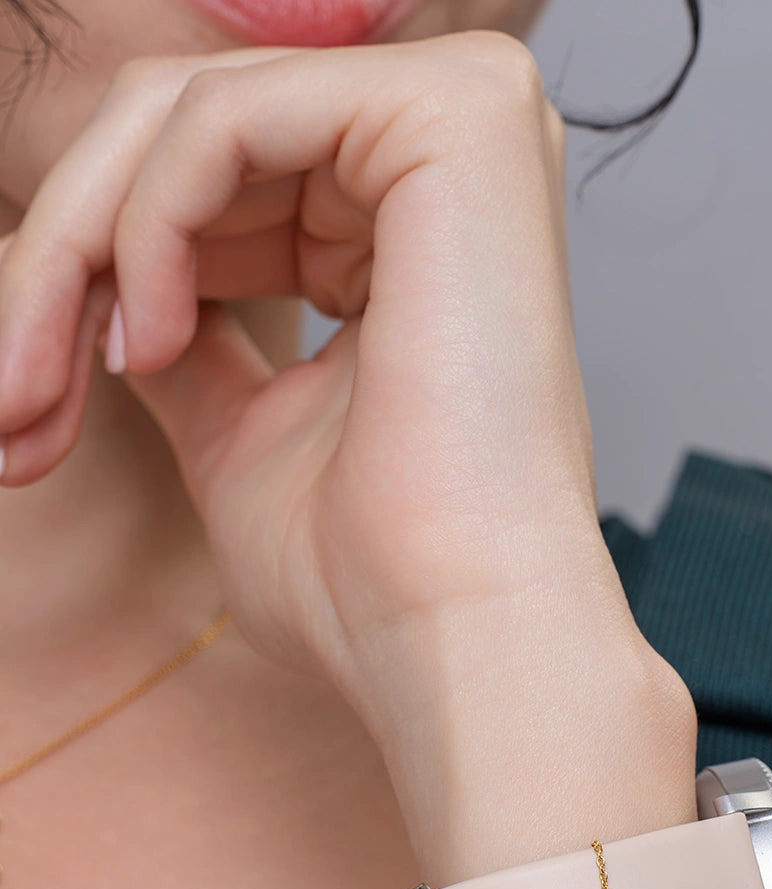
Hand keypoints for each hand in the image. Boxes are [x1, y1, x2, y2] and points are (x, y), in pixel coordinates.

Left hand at [0, 36, 646, 695]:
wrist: (453, 629)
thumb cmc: (367, 566)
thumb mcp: (240, 426)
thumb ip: (184, 329)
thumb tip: (106, 294)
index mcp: (414, 222)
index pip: (214, 180)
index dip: (99, 276)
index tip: (29, 402)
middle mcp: (448, 155)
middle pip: (182, 132)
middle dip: (65, 263)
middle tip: (9, 398)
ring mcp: (463, 121)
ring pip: (185, 113)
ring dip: (82, 250)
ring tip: (51, 385)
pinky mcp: (454, 118)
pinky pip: (224, 118)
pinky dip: (147, 225)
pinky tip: (153, 342)